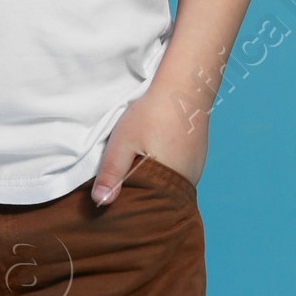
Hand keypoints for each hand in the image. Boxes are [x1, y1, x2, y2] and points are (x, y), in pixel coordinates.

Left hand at [90, 83, 207, 207]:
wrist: (183, 88)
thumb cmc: (152, 113)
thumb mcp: (123, 142)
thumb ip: (112, 172)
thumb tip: (100, 202)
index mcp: (170, 184)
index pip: (147, 207)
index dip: (130, 205)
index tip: (115, 201)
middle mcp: (187, 182)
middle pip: (159, 198)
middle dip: (141, 195)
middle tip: (122, 185)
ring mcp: (195, 171)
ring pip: (168, 187)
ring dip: (153, 183)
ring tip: (136, 171)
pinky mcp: (196, 160)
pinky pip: (176, 175)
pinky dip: (163, 172)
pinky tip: (152, 160)